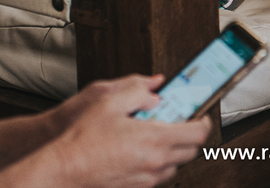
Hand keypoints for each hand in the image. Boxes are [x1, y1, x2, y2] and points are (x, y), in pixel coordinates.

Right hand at [41, 75, 210, 187]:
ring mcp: (147, 178)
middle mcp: (155, 162)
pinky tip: (141, 150)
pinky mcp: (137, 187)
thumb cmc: (83, 139)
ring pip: (175, 165)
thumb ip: (138, 91)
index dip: (204, 121)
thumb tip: (154, 92)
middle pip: (191, 150)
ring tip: (157, 135)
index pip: (198, 133)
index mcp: (155, 138)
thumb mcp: (109, 101)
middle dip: (189, 134)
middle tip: (178, 121)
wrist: (64, 169)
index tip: (201, 114)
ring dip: (174, 149)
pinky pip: (159, 175)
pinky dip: (158, 162)